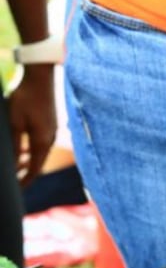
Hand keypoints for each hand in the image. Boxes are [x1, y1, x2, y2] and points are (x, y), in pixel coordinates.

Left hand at [7, 64, 55, 185]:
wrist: (40, 77)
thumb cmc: (25, 98)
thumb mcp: (14, 124)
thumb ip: (14, 146)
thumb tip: (12, 165)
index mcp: (42, 141)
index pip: (35, 169)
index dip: (25, 181)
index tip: (16, 190)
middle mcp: (50, 138)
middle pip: (38, 163)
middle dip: (25, 173)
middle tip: (12, 181)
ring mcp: (52, 130)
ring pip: (39, 153)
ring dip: (27, 161)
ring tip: (15, 166)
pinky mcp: (50, 123)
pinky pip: (40, 143)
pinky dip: (30, 150)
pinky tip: (22, 148)